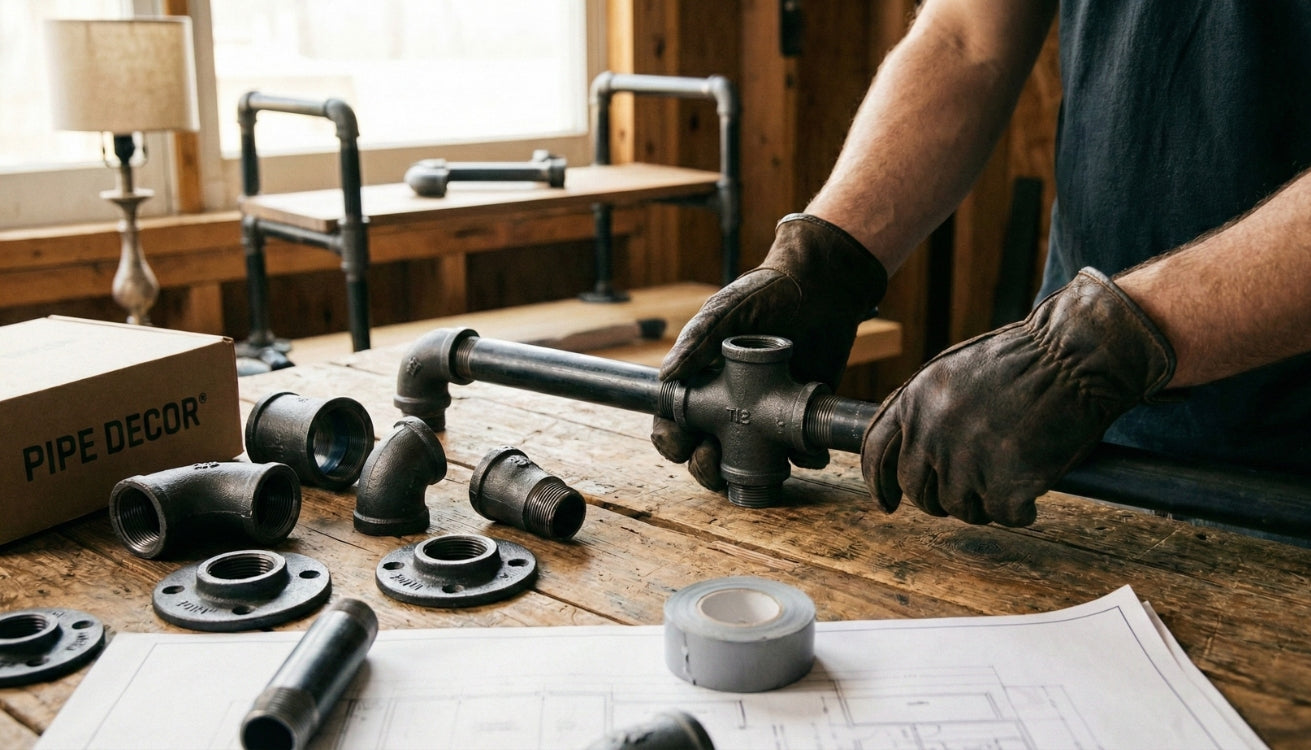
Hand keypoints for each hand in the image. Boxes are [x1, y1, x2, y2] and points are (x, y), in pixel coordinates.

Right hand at [652, 213, 887, 489]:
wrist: (820, 287)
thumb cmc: (763, 295)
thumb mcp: (724, 312)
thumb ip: (696, 341)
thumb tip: (666, 375)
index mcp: (701, 383)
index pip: (674, 423)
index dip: (671, 440)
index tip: (680, 441)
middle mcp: (729, 406)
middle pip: (704, 454)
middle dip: (703, 467)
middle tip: (712, 458)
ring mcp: (764, 415)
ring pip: (746, 463)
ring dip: (744, 474)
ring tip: (752, 465)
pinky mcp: (799, 418)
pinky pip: (798, 454)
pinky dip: (802, 459)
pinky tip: (802, 449)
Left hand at [862, 268, 1175, 525]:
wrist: (1076, 356)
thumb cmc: (1027, 360)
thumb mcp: (955, 371)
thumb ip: (927, 409)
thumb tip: (915, 451)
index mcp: (915, 400)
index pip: (877, 451)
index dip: (879, 483)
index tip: (888, 504)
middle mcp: (931, 432)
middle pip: (919, 489)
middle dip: (940, 499)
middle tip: (972, 493)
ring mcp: (965, 461)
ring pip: (960, 507)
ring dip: (984, 503)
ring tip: (1012, 480)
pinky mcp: (1004, 485)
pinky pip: (1004, 516)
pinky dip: (1021, 511)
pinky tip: (1034, 492)